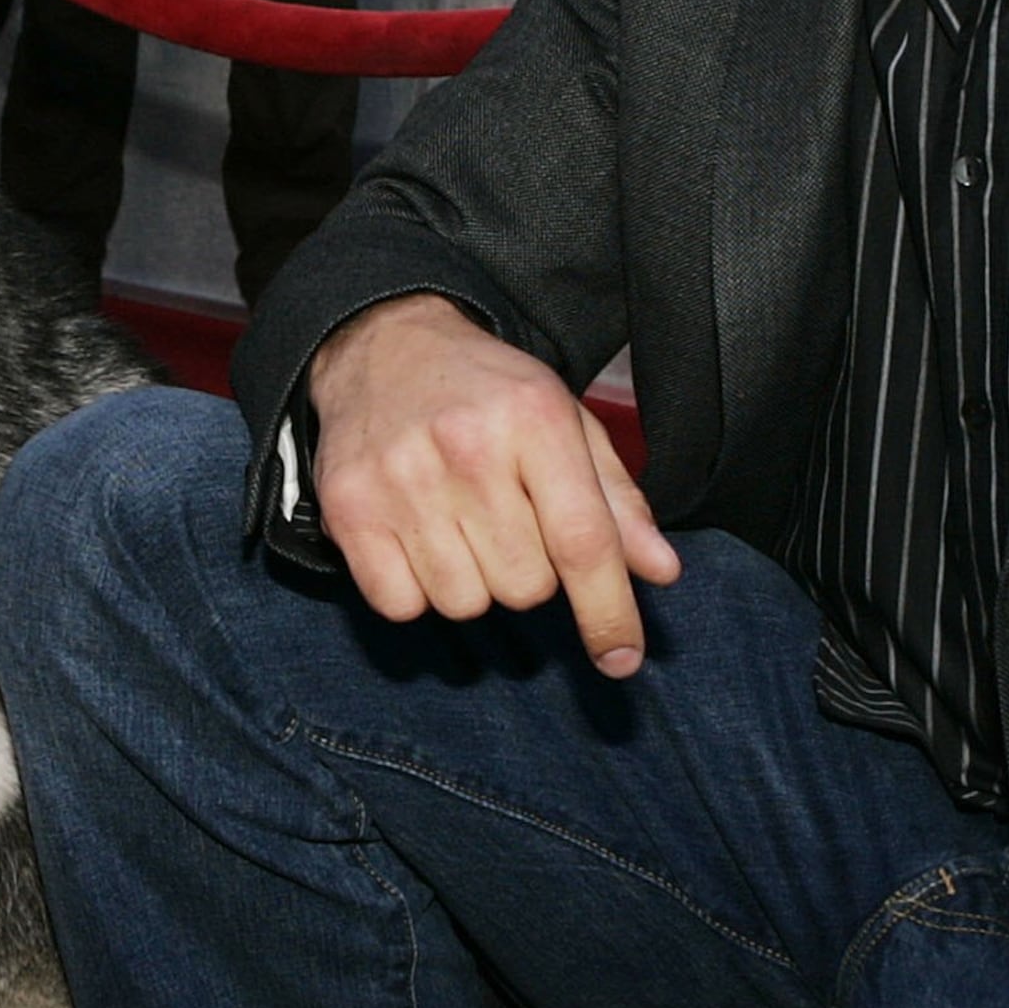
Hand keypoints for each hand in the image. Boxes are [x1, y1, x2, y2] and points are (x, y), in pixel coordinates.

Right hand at [307, 294, 679, 671]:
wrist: (383, 347)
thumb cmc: (489, 395)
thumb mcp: (567, 423)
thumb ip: (617, 501)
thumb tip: (660, 572)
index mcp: (536, 419)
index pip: (583, 542)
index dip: (608, 612)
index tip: (621, 660)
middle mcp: (467, 447)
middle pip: (526, 587)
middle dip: (529, 574)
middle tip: (507, 524)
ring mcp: (401, 478)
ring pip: (464, 604)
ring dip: (472, 583)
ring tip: (459, 526)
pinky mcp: (349, 508)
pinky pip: (400, 605)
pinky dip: (415, 592)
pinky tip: (418, 540)